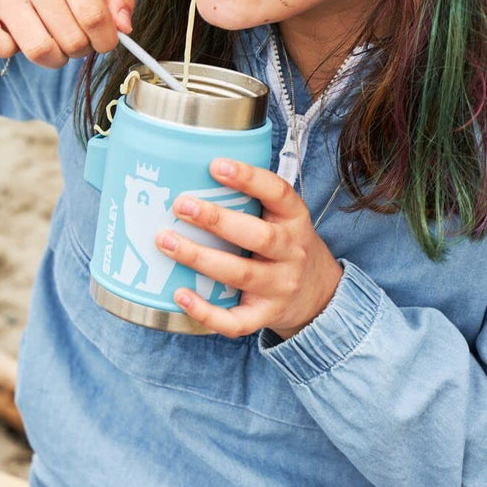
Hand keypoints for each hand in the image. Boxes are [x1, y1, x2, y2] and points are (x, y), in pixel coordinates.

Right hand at [0, 0, 134, 68]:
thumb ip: (119, 0)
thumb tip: (125, 28)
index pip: (95, 18)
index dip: (105, 41)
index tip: (102, 42)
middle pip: (71, 39)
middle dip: (79, 50)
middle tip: (73, 40)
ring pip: (40, 51)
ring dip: (53, 59)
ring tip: (52, 44)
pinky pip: (2, 50)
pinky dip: (13, 53)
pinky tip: (18, 39)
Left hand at [157, 159, 342, 339]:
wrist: (320, 295)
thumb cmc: (285, 246)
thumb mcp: (281, 217)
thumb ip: (250, 199)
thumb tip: (188, 173)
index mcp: (294, 219)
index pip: (278, 193)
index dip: (248, 178)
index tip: (215, 165)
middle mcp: (292, 253)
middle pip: (258, 237)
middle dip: (216, 220)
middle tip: (180, 205)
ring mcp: (280, 287)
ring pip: (240, 274)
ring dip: (199, 258)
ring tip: (165, 241)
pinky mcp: (265, 316)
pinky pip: (236, 321)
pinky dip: (206, 311)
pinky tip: (180, 294)